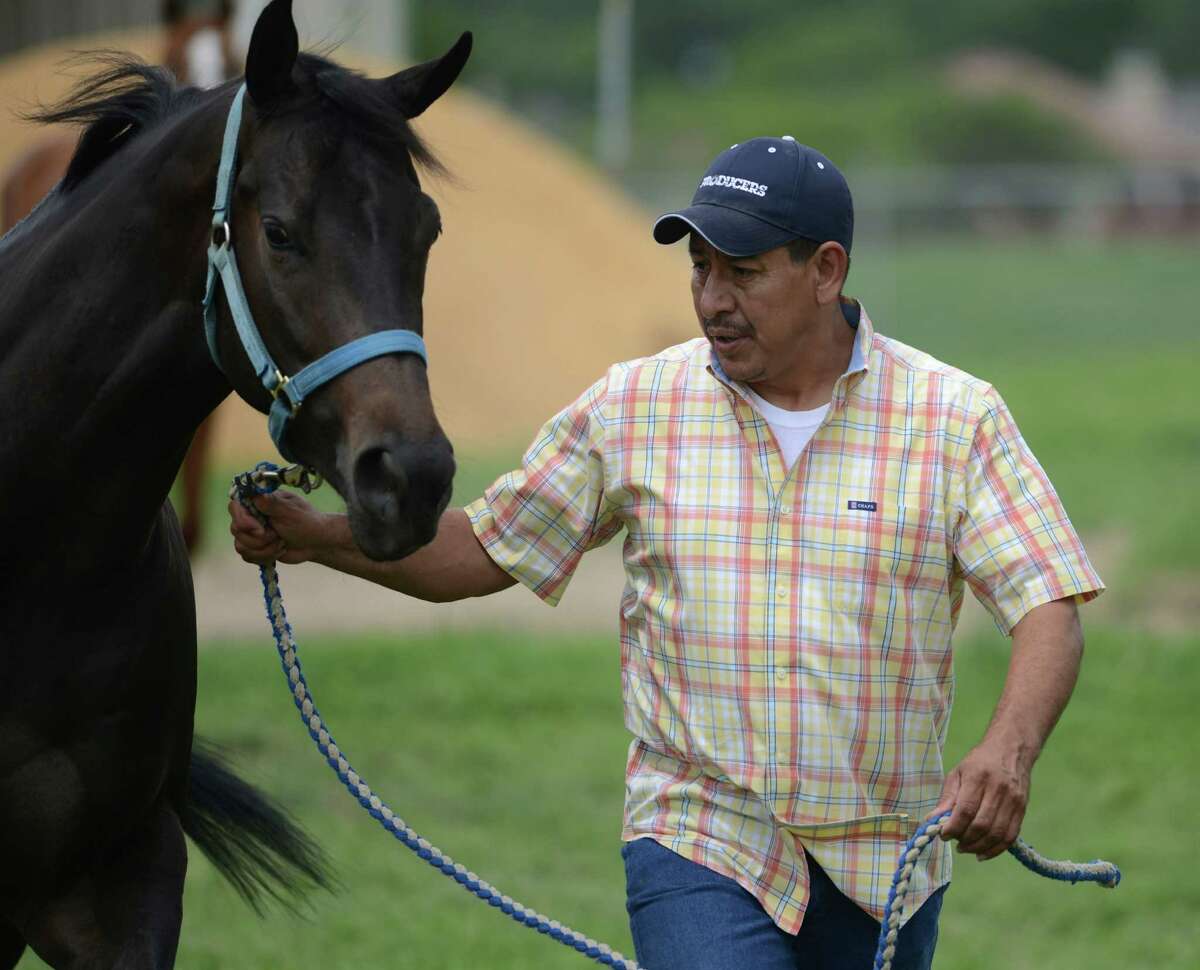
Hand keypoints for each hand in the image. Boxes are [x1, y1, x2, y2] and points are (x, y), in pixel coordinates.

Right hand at [227, 491, 335, 565]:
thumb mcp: (291, 511)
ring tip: (281, 543)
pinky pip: (247, 556)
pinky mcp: (255, 547)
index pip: (235, 506)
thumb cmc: (307, 522)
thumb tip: (256, 494)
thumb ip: (272, 503)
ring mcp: (252, 532)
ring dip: (265, 549)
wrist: (316, 542)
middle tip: (277, 536)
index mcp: (259, 501)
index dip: (242, 520)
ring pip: (241, 546)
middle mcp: (252, 515)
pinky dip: (265, 556)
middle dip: (259, 539)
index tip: (260, 528)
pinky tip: (279, 550)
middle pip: (236, 529)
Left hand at [930, 737, 1030, 860]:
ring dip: (978, 847)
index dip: (953, 827)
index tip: (943, 835)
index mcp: (978, 777)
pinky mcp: (1022, 809)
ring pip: (996, 834)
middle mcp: (998, 789)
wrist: (1012, 749)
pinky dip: (995, 850)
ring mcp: (1013, 800)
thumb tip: (932, 820)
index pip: (966, 809)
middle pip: (982, 824)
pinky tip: (982, 853)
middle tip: (955, 842)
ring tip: (965, 848)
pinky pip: (1010, 836)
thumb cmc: (979, 761)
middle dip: (965, 839)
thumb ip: (947, 798)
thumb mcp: (958, 772)